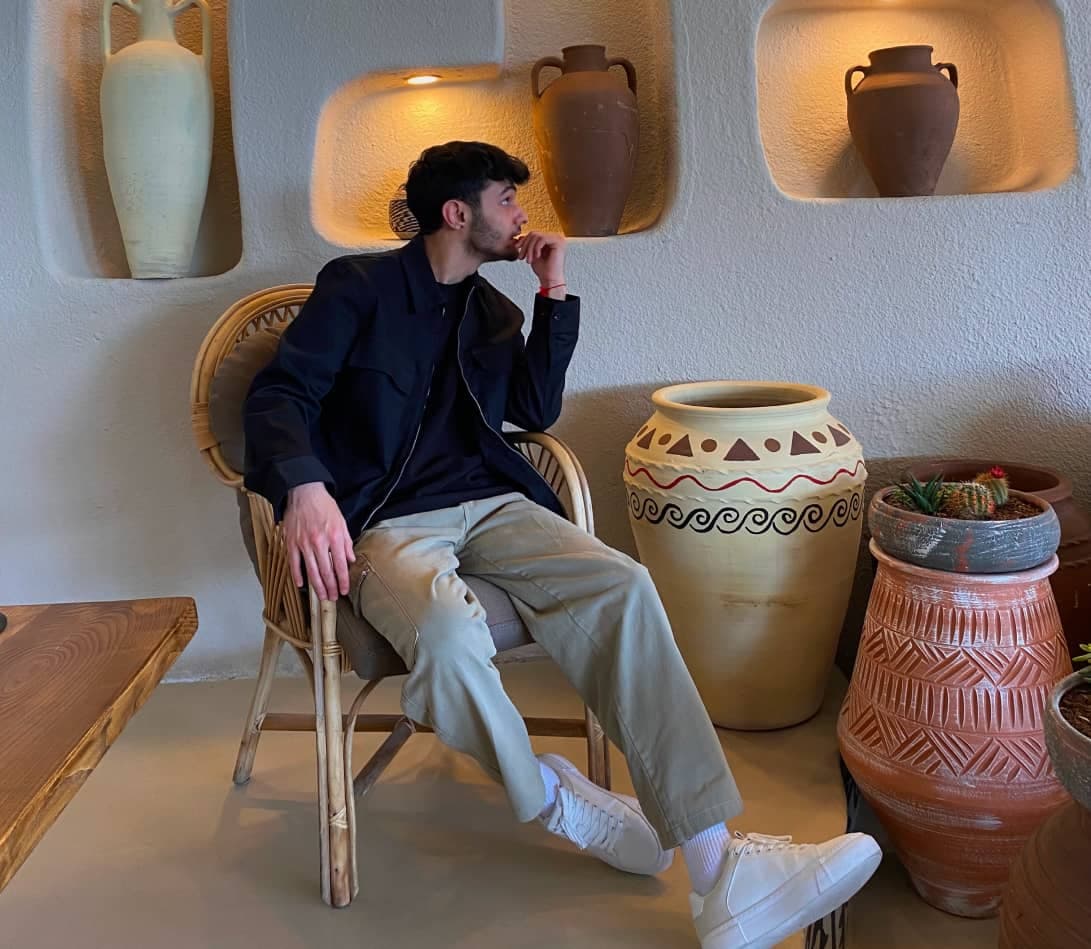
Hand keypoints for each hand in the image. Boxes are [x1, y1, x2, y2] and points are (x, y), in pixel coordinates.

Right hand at [282, 482, 354, 600]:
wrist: (304, 492)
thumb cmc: (324, 506)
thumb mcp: (342, 522)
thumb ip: (346, 543)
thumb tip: (350, 560)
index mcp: (335, 537)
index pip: (340, 565)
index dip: (343, 580)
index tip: (345, 589)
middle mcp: (319, 542)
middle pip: (326, 572)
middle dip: (331, 587)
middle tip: (334, 597)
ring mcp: (303, 543)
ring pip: (311, 571)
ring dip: (318, 586)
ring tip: (323, 596)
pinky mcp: (291, 542)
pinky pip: (294, 563)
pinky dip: (297, 576)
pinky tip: (301, 585)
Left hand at [515, 231, 565, 287]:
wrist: (550, 280)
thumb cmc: (543, 270)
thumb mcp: (531, 254)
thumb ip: (528, 244)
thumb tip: (520, 236)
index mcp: (550, 239)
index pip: (533, 234)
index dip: (523, 241)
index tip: (516, 248)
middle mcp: (555, 237)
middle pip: (534, 234)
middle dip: (525, 245)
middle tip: (522, 257)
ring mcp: (558, 238)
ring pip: (537, 236)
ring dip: (529, 249)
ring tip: (529, 260)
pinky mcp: (558, 242)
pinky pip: (542, 239)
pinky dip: (536, 248)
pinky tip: (537, 257)